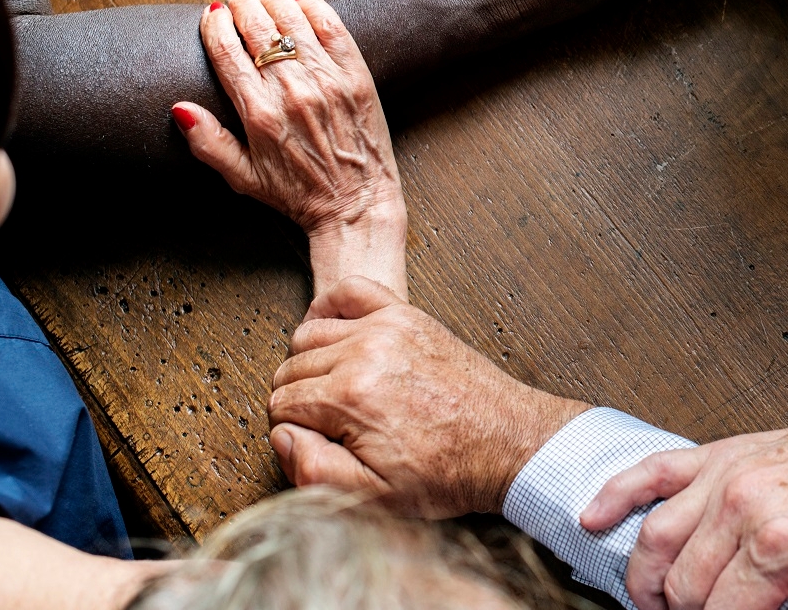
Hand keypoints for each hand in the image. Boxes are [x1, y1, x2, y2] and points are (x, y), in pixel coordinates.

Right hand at [173, 0, 406, 295]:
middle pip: (259, 31)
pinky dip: (316, 10)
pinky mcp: (357, 78)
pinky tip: (302, 1)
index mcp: (260, 114)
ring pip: (294, 24)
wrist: (357, 206)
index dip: (215, 26)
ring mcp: (328, 82)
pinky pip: (334, 30)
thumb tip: (179, 108)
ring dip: (275, 3)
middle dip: (243, 8)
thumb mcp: (244, 178)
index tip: (212, 13)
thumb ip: (209, 143)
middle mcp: (293, 92)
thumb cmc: (299, 194)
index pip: (228, 53)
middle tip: (238, 0)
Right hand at [267, 276, 589, 517]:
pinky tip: (337, 337)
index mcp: (350, 398)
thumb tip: (282, 435)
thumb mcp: (375, 497)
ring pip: (309, 335)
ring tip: (335, 390)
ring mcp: (387, 327)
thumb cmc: (447, 471)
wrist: (506, 442)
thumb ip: (314, 470)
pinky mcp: (407, 314)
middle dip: (300, 399)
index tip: (322, 444)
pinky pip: (349, 291)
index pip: (281, 407)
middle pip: (291, 370)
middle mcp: (364, 353)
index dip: (295, 432)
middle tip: (331, 424)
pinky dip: (331, 307)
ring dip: (311, 361)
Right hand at [580, 379, 787, 609]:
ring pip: (656, 540)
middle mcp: (743, 505)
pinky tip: (596, 520)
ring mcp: (724, 474)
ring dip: (645, 581)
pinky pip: (652, 473)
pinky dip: (615, 497)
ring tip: (652, 605)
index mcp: (781, 543)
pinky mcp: (719, 453)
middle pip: (682, 585)